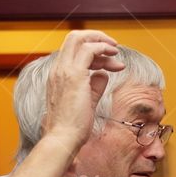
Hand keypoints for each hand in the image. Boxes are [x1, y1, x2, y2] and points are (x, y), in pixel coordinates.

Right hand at [43, 30, 124, 151]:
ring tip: (117, 53)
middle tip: (114, 47)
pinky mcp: (74, 75)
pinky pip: (89, 50)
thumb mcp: (86, 102)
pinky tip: (115, 58)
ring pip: (80, 38)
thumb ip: (94, 87)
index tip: (111, 62)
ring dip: (102, 42)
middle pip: (74, 38)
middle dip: (96, 37)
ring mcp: (64, 71)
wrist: (63, 139)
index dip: (94, 52)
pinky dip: (103, 49)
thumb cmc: (72, 127)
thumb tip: (103, 74)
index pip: (73, 51)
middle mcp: (58, 69)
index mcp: (58, 75)